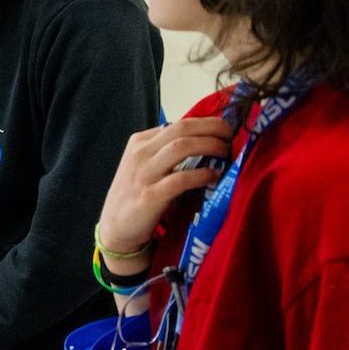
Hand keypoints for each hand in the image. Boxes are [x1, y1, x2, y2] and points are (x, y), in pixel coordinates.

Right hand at [97, 116, 234, 255]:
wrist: (116, 226)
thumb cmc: (136, 193)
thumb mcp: (144, 165)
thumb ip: (165, 151)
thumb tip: (205, 140)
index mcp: (140, 142)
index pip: (178, 123)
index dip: (207, 123)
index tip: (226, 129)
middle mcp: (140, 153)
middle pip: (182, 129)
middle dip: (212, 128)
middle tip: (232, 135)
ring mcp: (144, 174)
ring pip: (182, 147)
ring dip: (210, 146)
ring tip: (226, 152)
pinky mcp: (150, 195)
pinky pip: (181, 179)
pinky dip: (202, 174)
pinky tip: (214, 176)